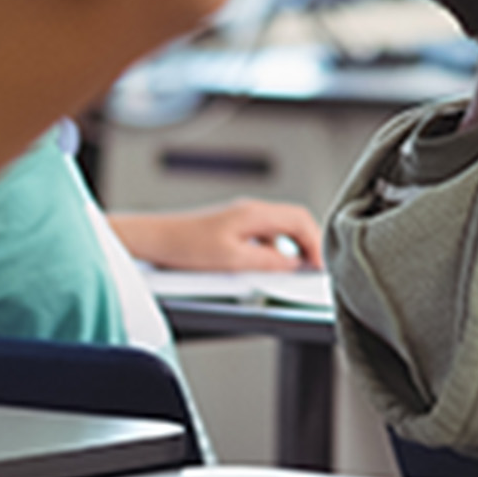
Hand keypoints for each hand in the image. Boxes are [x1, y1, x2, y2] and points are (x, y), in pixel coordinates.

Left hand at [115, 199, 325, 271]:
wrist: (155, 238)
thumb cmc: (184, 246)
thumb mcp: (230, 259)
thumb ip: (266, 261)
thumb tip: (292, 264)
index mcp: (255, 213)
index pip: (300, 220)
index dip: (316, 242)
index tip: (322, 264)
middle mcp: (252, 210)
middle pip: (295, 220)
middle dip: (310, 242)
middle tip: (316, 266)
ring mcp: (242, 216)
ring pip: (282, 225)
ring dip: (295, 244)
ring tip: (300, 266)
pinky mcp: (233, 225)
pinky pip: (267, 232)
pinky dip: (278, 246)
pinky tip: (272, 262)